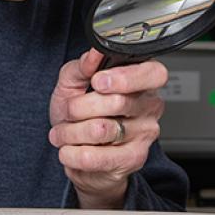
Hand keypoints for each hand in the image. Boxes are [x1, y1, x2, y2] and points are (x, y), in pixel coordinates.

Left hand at [48, 50, 165, 208]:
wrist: (81, 154)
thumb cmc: (81, 115)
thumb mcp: (74, 84)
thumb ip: (82, 67)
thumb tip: (93, 54)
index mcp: (142, 81)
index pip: (152, 74)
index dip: (124, 77)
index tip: (96, 82)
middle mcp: (150, 106)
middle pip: (118, 101)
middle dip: (79, 107)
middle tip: (68, 111)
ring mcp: (144, 134)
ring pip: (101, 130)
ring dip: (70, 132)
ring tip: (62, 133)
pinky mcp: (133, 159)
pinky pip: (96, 157)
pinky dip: (73, 154)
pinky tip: (69, 150)